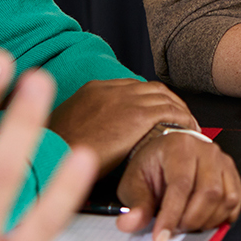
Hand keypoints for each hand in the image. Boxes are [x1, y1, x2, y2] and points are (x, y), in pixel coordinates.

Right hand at [49, 78, 197, 169]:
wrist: (52, 153)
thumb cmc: (56, 150)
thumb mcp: (66, 129)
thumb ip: (84, 125)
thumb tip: (93, 137)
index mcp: (92, 91)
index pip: (131, 87)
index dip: (148, 100)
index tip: (156, 112)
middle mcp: (111, 89)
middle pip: (151, 89)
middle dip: (168, 103)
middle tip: (178, 119)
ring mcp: (125, 100)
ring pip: (163, 97)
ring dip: (178, 111)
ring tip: (187, 127)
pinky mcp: (137, 116)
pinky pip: (170, 112)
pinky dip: (182, 120)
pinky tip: (188, 131)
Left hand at [116, 123, 240, 240]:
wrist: (166, 154)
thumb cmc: (152, 165)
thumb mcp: (135, 182)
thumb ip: (136, 204)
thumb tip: (130, 223)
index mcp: (179, 146)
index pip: (181, 186)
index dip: (171, 215)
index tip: (161, 236)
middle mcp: (205, 151)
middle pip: (209, 193)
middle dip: (191, 220)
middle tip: (175, 229)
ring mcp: (222, 161)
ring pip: (226, 199)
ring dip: (206, 220)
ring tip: (186, 223)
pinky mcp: (232, 174)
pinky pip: (235, 202)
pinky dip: (221, 217)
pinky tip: (203, 220)